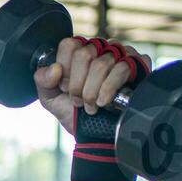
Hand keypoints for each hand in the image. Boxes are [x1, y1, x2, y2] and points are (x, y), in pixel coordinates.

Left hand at [33, 38, 150, 135]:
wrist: (96, 135)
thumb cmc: (75, 113)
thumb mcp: (51, 98)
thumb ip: (43, 81)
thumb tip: (55, 69)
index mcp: (79, 51)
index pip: (69, 45)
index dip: (65, 70)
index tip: (64, 88)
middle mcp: (100, 48)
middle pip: (84, 54)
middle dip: (77, 85)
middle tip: (78, 101)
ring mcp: (121, 54)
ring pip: (101, 64)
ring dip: (92, 92)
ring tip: (91, 106)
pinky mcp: (138, 64)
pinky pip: (122, 68)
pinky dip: (108, 90)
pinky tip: (105, 102)